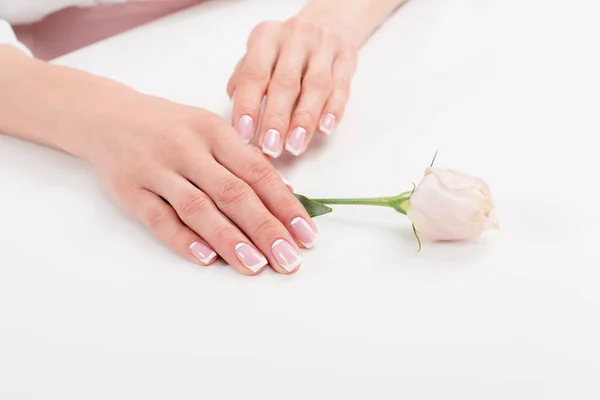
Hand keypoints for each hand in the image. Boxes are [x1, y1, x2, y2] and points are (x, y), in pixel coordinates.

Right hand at [83, 90, 317, 274]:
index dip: (285, 205)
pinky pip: (159, 219)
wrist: (106, 115)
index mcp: (214, 131)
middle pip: (233, 192)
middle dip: (266, 229)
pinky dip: (184, 240)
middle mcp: (187, 148)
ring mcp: (156, 169)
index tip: (307, 235)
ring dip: (230, 239)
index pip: (258, 172)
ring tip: (256, 265)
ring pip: (198, 208)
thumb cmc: (170, 128)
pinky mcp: (130, 191)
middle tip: (289, 259)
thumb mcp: (209, 132)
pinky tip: (207, 259)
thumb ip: (243, 161)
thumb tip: (286, 196)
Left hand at [227, 17, 357, 156]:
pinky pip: (341, 86)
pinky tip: (325, 129)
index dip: (248, 106)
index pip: (254, 74)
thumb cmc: (286, 48)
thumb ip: (245, 81)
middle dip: (276, 120)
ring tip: (294, 147)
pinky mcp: (347, 56)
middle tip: (270, 148)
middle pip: (285, 83)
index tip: (244, 135)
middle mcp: (295, 38)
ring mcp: (324, 45)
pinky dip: (333, 110)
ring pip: (316, 87)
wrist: (327, 21)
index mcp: (267, 37)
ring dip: (304, 121)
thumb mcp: (259, 54)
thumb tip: (236, 115)